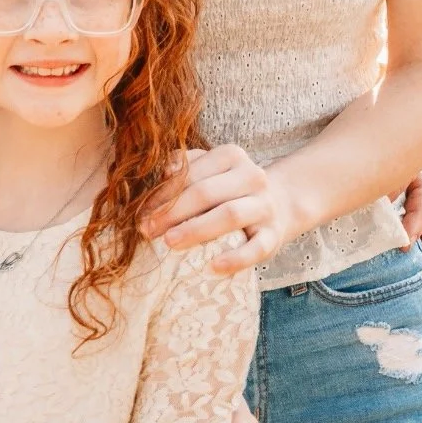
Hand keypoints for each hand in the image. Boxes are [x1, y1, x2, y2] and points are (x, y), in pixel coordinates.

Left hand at [142, 145, 295, 274]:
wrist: (279, 204)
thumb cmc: (230, 188)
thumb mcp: (210, 169)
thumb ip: (186, 166)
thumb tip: (163, 174)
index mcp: (232, 156)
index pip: (191, 173)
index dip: (163, 193)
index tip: (142, 213)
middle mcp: (252, 176)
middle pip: (206, 193)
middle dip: (172, 212)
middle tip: (148, 230)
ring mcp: (265, 206)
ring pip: (230, 215)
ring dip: (196, 230)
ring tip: (170, 242)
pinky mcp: (275, 235)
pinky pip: (256, 248)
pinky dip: (235, 259)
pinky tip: (213, 267)